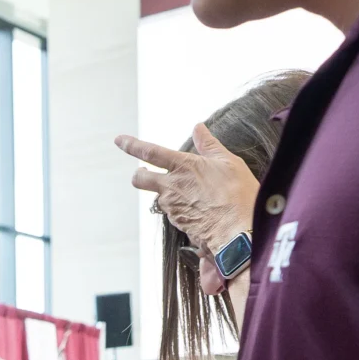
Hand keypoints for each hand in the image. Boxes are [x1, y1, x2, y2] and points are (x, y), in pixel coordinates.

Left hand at [123, 124, 257, 267]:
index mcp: (183, 166)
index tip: (119, 140)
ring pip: (159, 198)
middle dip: (139, 174)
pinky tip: (201, 211)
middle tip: (145, 172)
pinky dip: (182, 210)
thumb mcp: (229, 162)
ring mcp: (172, 207)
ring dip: (169, 195)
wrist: (239, 232)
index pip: (149, 152)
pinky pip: (174, 213)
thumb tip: (198, 128)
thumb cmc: (239, 194)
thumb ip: (209, 145)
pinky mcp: (177, 224)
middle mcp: (171, 187)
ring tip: (196, 195)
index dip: (131, 145)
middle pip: (139, 179)